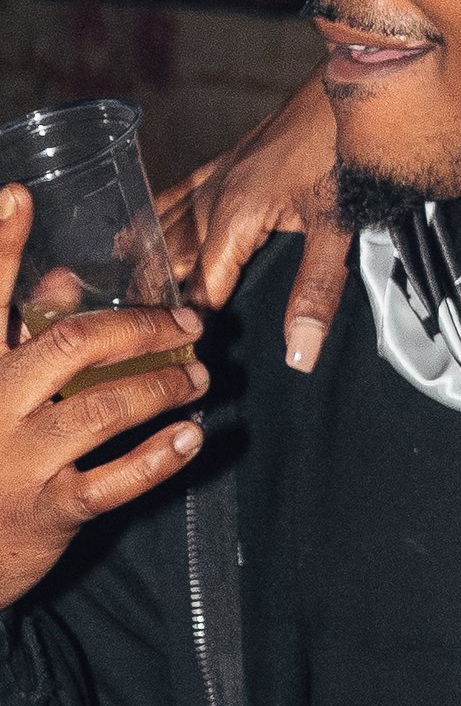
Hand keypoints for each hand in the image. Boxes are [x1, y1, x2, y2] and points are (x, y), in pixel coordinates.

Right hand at [0, 186, 206, 612]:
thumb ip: (20, 330)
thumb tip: (66, 280)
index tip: (16, 195)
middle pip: (69, 347)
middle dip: (139, 326)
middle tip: (188, 321)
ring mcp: (19, 460)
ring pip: (104, 409)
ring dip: (164, 385)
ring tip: (199, 375)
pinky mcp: (50, 510)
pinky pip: (116, 481)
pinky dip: (160, 456)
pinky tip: (191, 436)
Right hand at [160, 70, 349, 373]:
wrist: (354, 84)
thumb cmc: (343, 148)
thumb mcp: (338, 228)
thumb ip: (317, 291)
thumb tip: (300, 352)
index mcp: (235, 216)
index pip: (200, 287)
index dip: (190, 324)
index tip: (176, 357)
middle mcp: (216, 194)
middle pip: (171, 257)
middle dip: (156, 297)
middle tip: (138, 337)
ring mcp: (220, 172)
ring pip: (167, 223)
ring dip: (148, 261)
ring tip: (126, 298)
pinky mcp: (231, 156)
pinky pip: (180, 191)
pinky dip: (158, 215)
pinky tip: (140, 227)